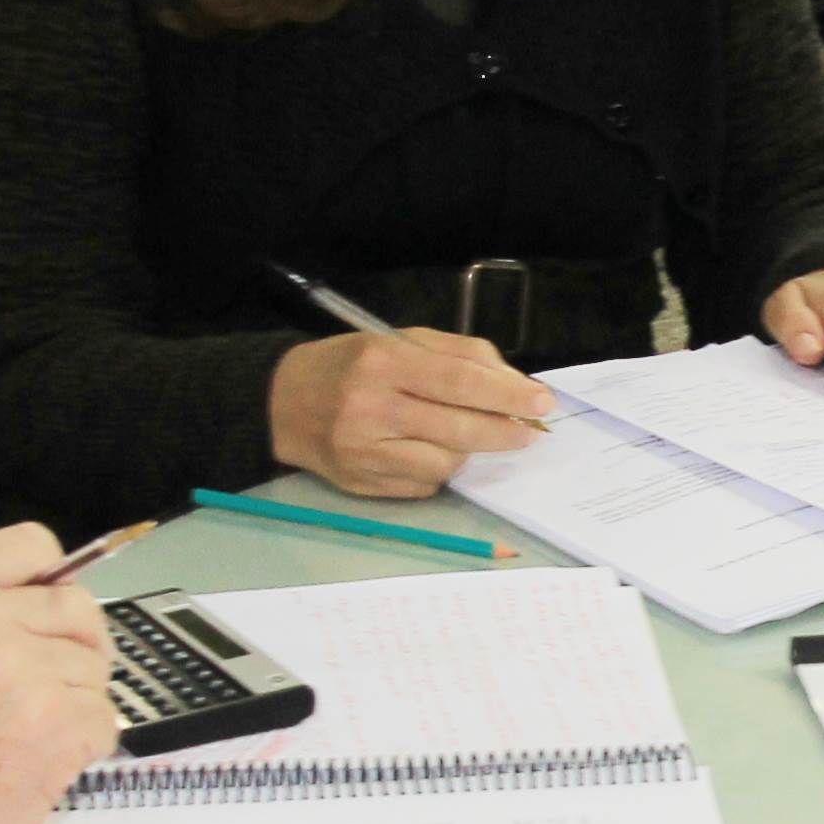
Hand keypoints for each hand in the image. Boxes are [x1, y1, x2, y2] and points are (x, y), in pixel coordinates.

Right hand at [0, 524, 134, 823]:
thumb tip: (55, 598)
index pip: (31, 544)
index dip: (50, 582)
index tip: (44, 615)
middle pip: (78, 606)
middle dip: (73, 650)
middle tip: (38, 693)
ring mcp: (20, 670)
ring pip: (95, 667)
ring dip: (74, 704)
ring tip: (20, 738)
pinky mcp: (56, 722)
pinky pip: (104, 718)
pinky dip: (83, 746)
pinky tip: (36, 763)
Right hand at [270, 327, 555, 497]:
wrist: (282, 402)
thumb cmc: (352, 366)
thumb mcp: (399, 341)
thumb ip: (458, 355)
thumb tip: (513, 384)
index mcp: (382, 360)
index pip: (459, 380)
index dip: (507, 394)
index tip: (541, 402)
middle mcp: (370, 406)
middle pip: (458, 427)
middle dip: (504, 431)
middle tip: (529, 430)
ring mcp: (363, 450)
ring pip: (444, 461)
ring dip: (469, 450)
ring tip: (466, 433)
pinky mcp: (361, 483)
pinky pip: (423, 483)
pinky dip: (439, 468)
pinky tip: (431, 450)